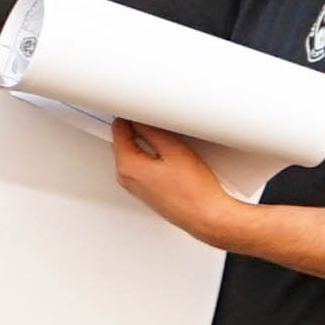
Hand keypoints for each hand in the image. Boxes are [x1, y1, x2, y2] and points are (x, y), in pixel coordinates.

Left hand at [110, 121, 251, 240]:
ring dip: (146, 144)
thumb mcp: (173, 149)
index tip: (137, 107)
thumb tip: (139, 120)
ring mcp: (137, 187)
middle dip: (137, 129)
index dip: (128, 115)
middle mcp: (127, 179)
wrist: (207, 217)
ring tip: (168, 139)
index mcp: (128, 167)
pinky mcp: (148, 192)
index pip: (118, 131)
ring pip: (135, 155)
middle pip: (124, 143)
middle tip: (155, 120)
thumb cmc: (193, 191)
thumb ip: (151, 131)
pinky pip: (143, 168)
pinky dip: (152, 158)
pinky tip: (171, 157)